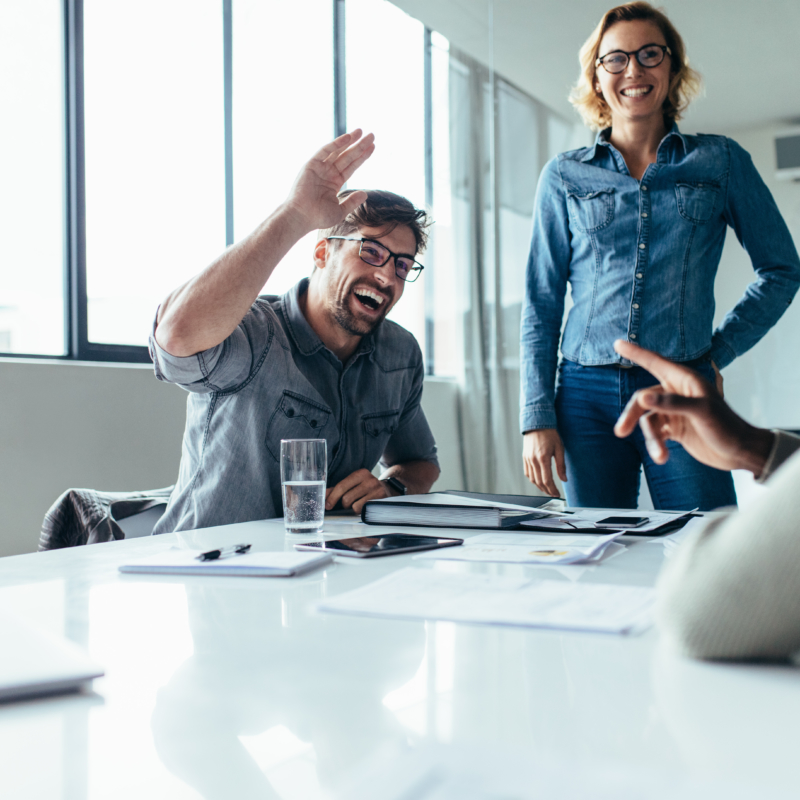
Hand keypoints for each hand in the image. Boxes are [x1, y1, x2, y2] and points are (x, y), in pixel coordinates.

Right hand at [285, 130, 374, 231]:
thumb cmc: (318, 217)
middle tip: (372, 135)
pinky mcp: (312, 164)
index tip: (373, 147)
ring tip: (361, 131)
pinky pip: (325, 151)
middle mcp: (328, 173)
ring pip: (338, 151)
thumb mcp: (340, 211)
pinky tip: (347, 137)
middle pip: (347, 156)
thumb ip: (352, 202)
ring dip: (350, 141)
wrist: (302, 217)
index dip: (362, 157)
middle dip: (359, 146)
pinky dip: (336, 144)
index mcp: (335, 182)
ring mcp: (320, 168)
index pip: (352, 166)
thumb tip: (365, 194)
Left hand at [325, 469, 388, 514]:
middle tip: (347, 505)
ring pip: (354, 506)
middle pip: (346, 498)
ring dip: (353, 509)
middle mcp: (369, 480)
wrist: (389, 490)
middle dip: (344, 504)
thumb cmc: (366, 489)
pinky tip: (364, 508)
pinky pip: (364, 510)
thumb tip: (324, 495)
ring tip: (358, 505)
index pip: (342, 486)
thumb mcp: (353, 485)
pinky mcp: (381, 500)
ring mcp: (377, 490)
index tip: (327, 505)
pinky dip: (361, 512)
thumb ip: (337, 489)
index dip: (332, 497)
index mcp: (360, 473)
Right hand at [522, 429, 566, 496]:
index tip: (557, 494)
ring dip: (539, 487)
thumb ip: (561, 465)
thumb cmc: (550, 434)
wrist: (537, 423)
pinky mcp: (525, 458)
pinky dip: (533, 480)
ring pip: (532, 479)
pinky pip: (527, 473)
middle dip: (547, 490)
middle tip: (554, 494)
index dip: (552, 489)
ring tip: (547, 490)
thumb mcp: (559, 448)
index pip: (547, 480)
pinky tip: (539, 481)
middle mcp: (533, 460)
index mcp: (543, 458)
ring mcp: (527, 459)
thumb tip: (564, 479)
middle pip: (539, 482)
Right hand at [613, 340, 772, 474]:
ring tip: (660, 456)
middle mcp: (676, 393)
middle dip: (632, 416)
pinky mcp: (674, 428)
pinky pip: (655, 433)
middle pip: (643, 399)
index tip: (616, 344)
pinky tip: (662, 456)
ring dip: (651, 439)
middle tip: (620, 432)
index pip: (655, 362)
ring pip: (648, 420)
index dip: (635, 353)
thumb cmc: (727, 426)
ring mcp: (674, 412)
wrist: (740, 452)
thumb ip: (672, 403)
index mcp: (684, 381)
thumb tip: (643, 397)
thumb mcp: (702, 411)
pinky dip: (656, 445)